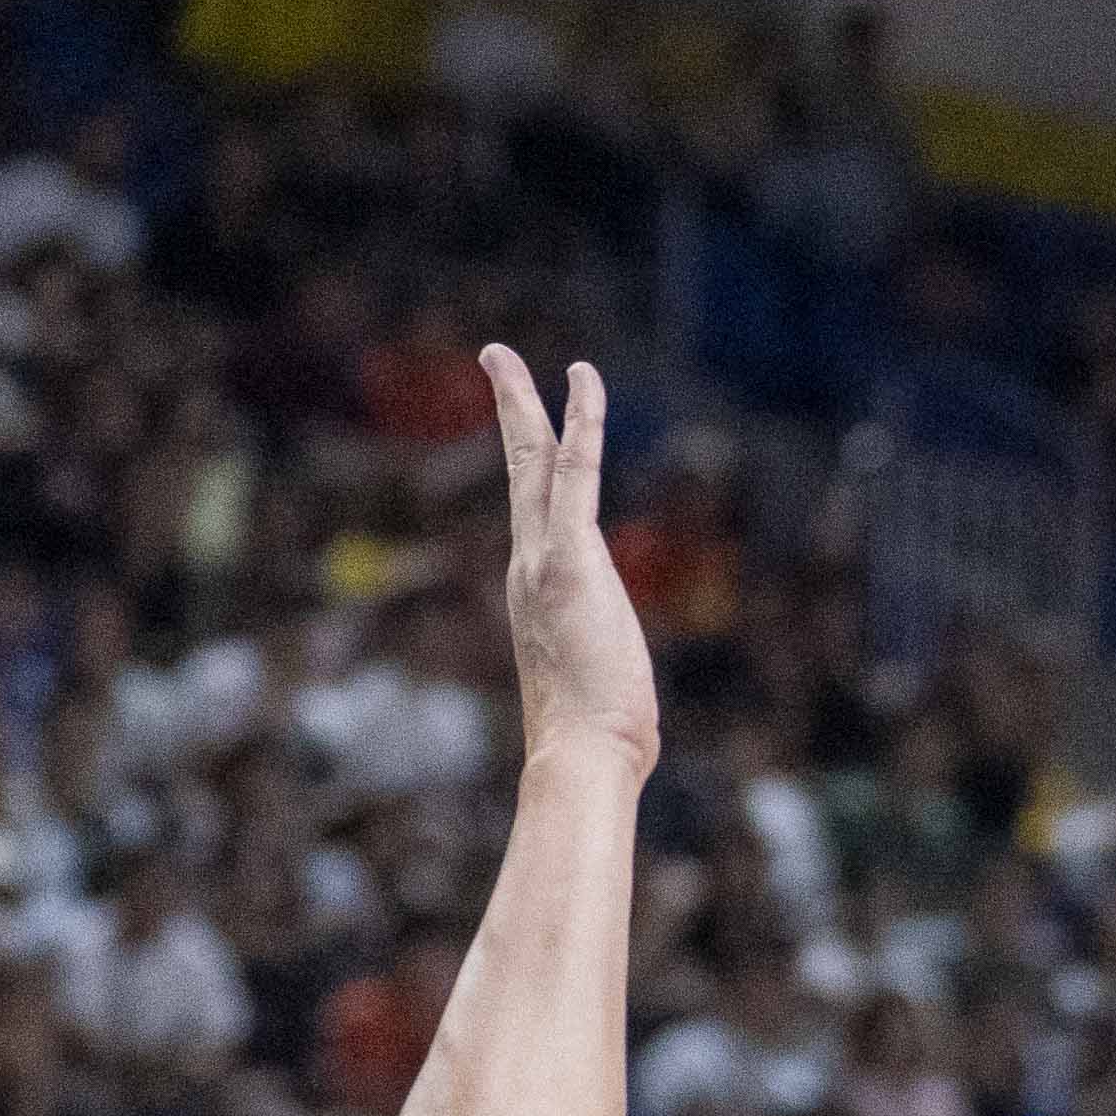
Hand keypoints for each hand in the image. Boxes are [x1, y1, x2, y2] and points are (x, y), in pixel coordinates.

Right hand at [473, 349, 661, 783]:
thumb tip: (620, 717)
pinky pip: (576, 472)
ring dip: (521, 400)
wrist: (581, 761)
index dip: (532, 461)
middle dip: (509, 408)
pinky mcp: (571, 560)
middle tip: (494, 356)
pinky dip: (581, 420)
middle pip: (519, 470)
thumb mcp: (596, 693)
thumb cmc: (595, 744)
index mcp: (535, 591)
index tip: (527, 426)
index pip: (535, 511)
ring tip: (504, 354)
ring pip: (534, 460)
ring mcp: (543, 560)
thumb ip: (599, 673)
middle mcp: (527, 566)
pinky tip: (582, 377)